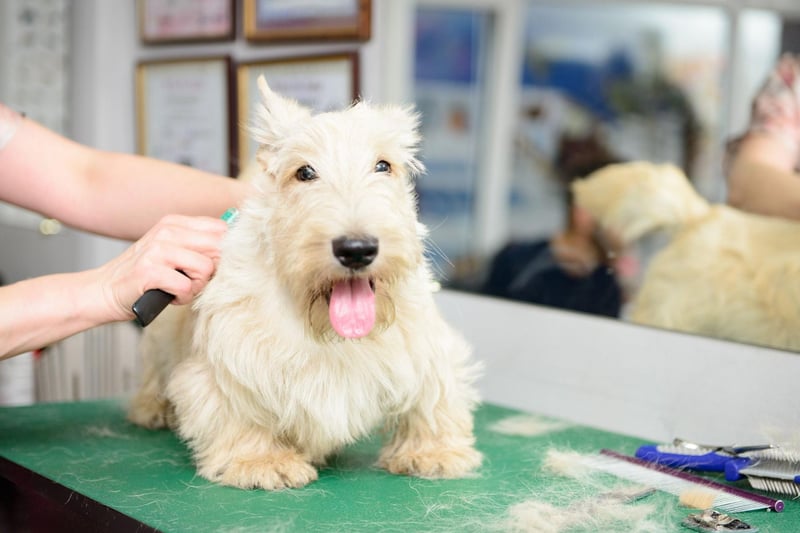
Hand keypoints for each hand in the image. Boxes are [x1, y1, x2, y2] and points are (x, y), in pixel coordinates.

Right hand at [93, 214, 227, 321]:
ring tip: (178, 288)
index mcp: (175, 222)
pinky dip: (181, 298)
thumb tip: (238, 247)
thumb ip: (201, 246)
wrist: (103, 291)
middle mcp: (167, 230)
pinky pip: (186, 287)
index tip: (213, 267)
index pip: (222, 228)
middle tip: (193, 280)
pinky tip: (168, 296)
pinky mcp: (149, 270)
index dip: (226, 252)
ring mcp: (157, 249)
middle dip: (212, 271)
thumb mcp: (174, 252)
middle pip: (218, 247)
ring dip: (196, 287)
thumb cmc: (145, 276)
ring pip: (206, 268)